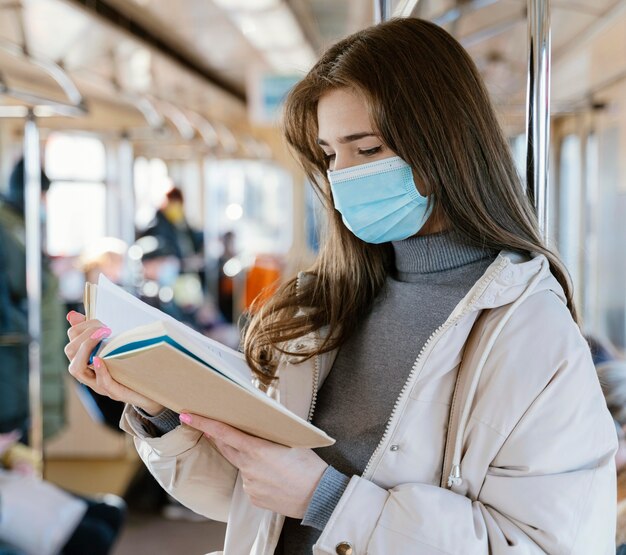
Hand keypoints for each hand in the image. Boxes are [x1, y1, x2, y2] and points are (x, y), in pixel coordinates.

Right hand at [65, 311, 164, 415]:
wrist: (152, 390)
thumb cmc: (131, 367)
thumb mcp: (114, 347)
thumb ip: (96, 332)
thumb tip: (73, 315)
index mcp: (87, 361)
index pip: (71, 340)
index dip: (81, 328)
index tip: (99, 322)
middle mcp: (89, 374)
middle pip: (70, 351)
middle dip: (84, 334)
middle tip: (104, 329)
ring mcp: (100, 385)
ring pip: (76, 368)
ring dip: (86, 348)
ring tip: (101, 336)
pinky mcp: (116, 393)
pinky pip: (102, 382)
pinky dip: (99, 370)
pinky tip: (99, 359)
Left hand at [180, 413, 327, 518]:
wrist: (319, 496)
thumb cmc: (309, 465)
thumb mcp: (292, 440)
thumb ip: (271, 430)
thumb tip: (262, 417)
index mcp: (257, 449)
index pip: (223, 433)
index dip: (204, 423)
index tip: (187, 416)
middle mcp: (249, 467)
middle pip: (225, 447)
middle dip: (216, 437)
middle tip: (209, 425)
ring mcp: (249, 485)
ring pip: (241, 465)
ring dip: (247, 459)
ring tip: (272, 462)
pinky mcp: (253, 498)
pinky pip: (249, 482)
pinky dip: (256, 476)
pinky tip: (273, 477)